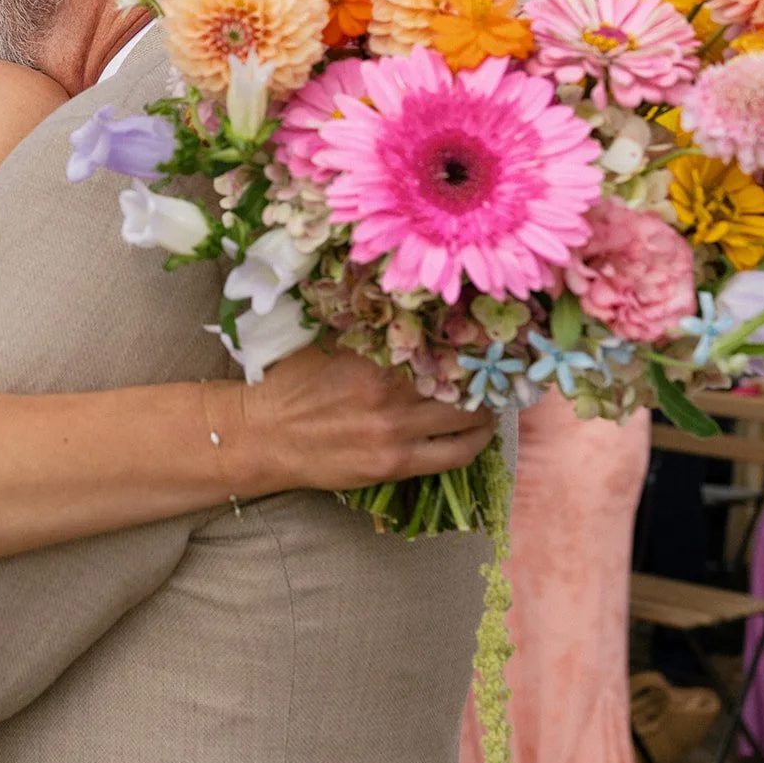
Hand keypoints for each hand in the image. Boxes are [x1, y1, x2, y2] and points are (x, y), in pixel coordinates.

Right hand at [229, 345, 495, 496]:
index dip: (473, 336)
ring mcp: (395, 431)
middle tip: (498, 366)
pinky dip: (475, 443)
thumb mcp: (328, 338)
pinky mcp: (394, 464)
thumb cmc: (294, 380)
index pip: (442, 340)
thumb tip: (410, 298)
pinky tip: (479, 432)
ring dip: (486, 408)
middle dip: (486, 372)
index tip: (489, 332)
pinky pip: (454, 455)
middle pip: (464, 379)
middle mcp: (391, 392)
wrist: (266, 434)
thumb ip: (369, 323)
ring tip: (492, 399)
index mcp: (376, 353)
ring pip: (467, 419)